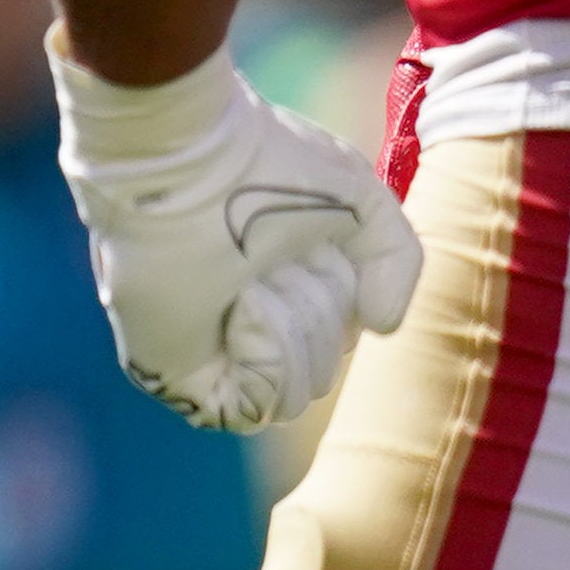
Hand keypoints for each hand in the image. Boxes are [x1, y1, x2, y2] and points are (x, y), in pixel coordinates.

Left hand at [52, 41, 425, 431]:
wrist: (190, 160)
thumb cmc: (267, 168)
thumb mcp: (361, 204)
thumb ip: (396, 260)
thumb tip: (381, 326)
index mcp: (278, 288)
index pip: (340, 336)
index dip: (341, 292)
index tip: (307, 244)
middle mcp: (243, 324)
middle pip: (323, 370)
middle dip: (318, 311)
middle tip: (273, 258)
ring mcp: (208, 351)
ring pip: (295, 395)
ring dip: (292, 331)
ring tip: (251, 278)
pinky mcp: (173, 371)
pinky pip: (251, 409)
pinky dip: (267, 361)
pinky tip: (242, 309)